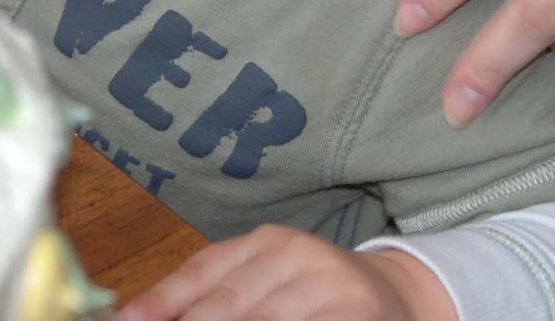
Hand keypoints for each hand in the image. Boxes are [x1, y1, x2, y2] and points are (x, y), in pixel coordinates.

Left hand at [118, 226, 452, 320]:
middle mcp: (298, 256)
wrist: (404, 296)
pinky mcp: (357, 316)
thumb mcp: (269, 280)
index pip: (204, 271)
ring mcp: (333, 288)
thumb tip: (149, 313)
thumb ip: (216, 295)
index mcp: (267, 242)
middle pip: (230, 304)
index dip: (163, 299)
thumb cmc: (319, 294)